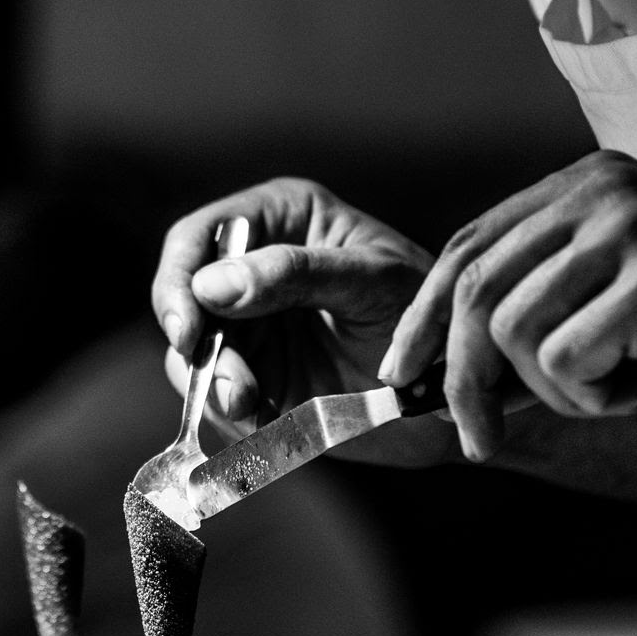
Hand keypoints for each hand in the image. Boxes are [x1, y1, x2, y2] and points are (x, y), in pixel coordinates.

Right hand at [150, 177, 456, 465]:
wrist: (457, 390)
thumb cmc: (428, 312)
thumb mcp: (371, 280)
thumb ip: (294, 273)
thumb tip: (210, 285)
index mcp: (280, 218)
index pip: (199, 237)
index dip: (179, 279)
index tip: (188, 326)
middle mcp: (253, 267)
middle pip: (181, 296)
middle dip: (194, 342)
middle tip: (227, 382)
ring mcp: (251, 325)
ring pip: (191, 352)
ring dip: (212, 382)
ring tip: (253, 403)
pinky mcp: (256, 377)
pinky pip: (216, 395)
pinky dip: (230, 410)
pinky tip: (266, 417)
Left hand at [378, 150, 636, 460]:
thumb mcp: (609, 314)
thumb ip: (532, 316)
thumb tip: (433, 370)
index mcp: (587, 186)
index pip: (469, 247)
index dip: (425, 317)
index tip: (401, 373)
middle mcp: (604, 191)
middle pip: (479, 290)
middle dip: (463, 377)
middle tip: (480, 437)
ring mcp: (634, 229)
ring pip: (516, 333)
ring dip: (559, 392)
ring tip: (626, 384)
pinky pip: (567, 364)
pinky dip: (601, 399)